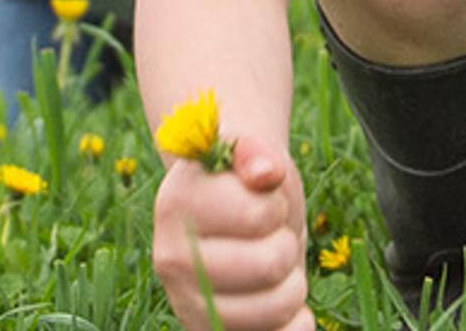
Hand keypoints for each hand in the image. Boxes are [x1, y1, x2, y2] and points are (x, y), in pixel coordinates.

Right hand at [151, 139, 309, 330]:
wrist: (226, 220)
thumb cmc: (244, 183)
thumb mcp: (251, 154)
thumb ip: (256, 151)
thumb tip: (265, 172)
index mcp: (176, 203)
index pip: (260, 215)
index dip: (276, 207)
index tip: (261, 200)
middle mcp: (172, 259)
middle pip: (271, 264)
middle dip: (287, 246)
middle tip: (270, 238)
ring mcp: (187, 304)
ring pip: (275, 309)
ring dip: (293, 285)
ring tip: (273, 268)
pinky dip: (294, 325)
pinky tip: (286, 306)